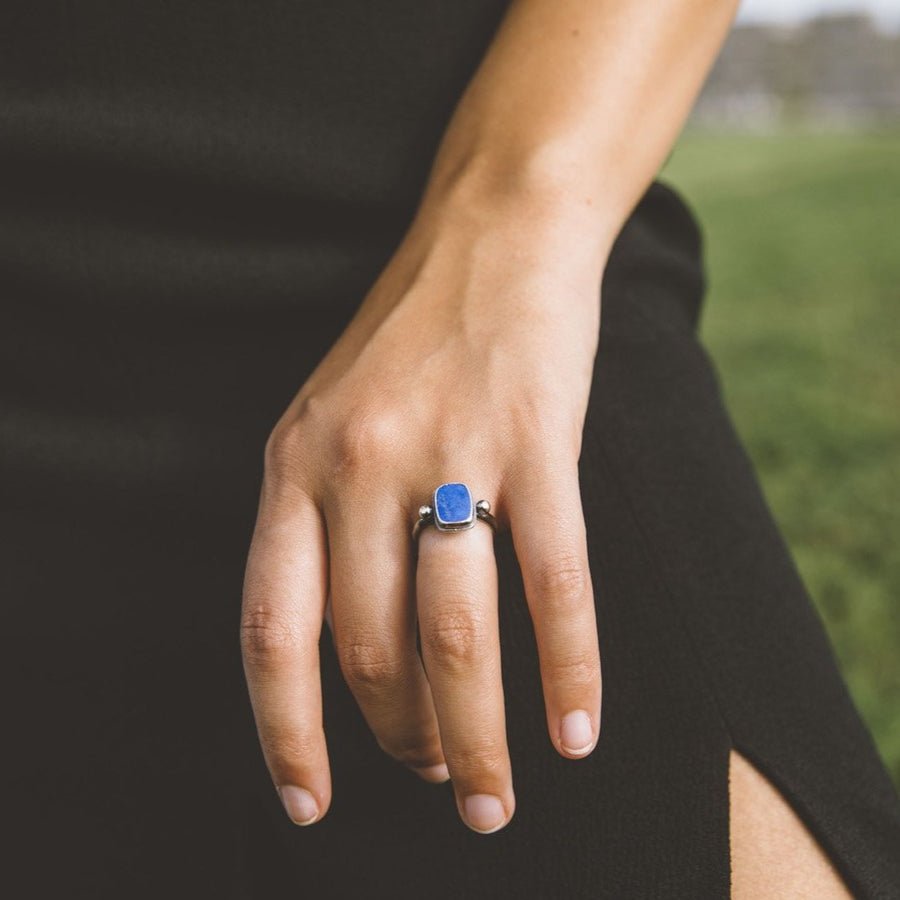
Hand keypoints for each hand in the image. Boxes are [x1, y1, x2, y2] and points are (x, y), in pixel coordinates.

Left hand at [240, 179, 606, 833]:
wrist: (491, 235)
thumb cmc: (410, 339)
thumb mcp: (328, 417)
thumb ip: (320, 518)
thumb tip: (352, 650)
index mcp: (294, 464)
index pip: (271, 630)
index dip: (283, 732)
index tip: (308, 800)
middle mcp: (359, 464)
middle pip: (370, 649)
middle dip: (401, 739)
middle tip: (435, 777)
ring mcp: (450, 451)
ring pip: (455, 634)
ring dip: (475, 734)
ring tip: (491, 791)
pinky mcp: (537, 438)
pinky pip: (553, 582)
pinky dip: (569, 670)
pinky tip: (577, 730)